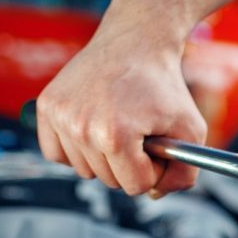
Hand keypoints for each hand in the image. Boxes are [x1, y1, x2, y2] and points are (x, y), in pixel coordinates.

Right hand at [36, 11, 206, 196]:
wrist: (136, 42)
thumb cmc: (164, 85)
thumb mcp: (191, 131)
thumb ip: (184, 174)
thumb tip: (154, 195)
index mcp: (115, 135)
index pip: (136, 186)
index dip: (153, 168)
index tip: (156, 142)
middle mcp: (81, 127)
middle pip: (110, 181)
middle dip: (130, 163)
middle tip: (138, 130)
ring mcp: (60, 116)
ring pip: (85, 171)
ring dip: (104, 157)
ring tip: (117, 124)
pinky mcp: (46, 107)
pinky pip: (57, 155)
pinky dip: (76, 149)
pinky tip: (92, 127)